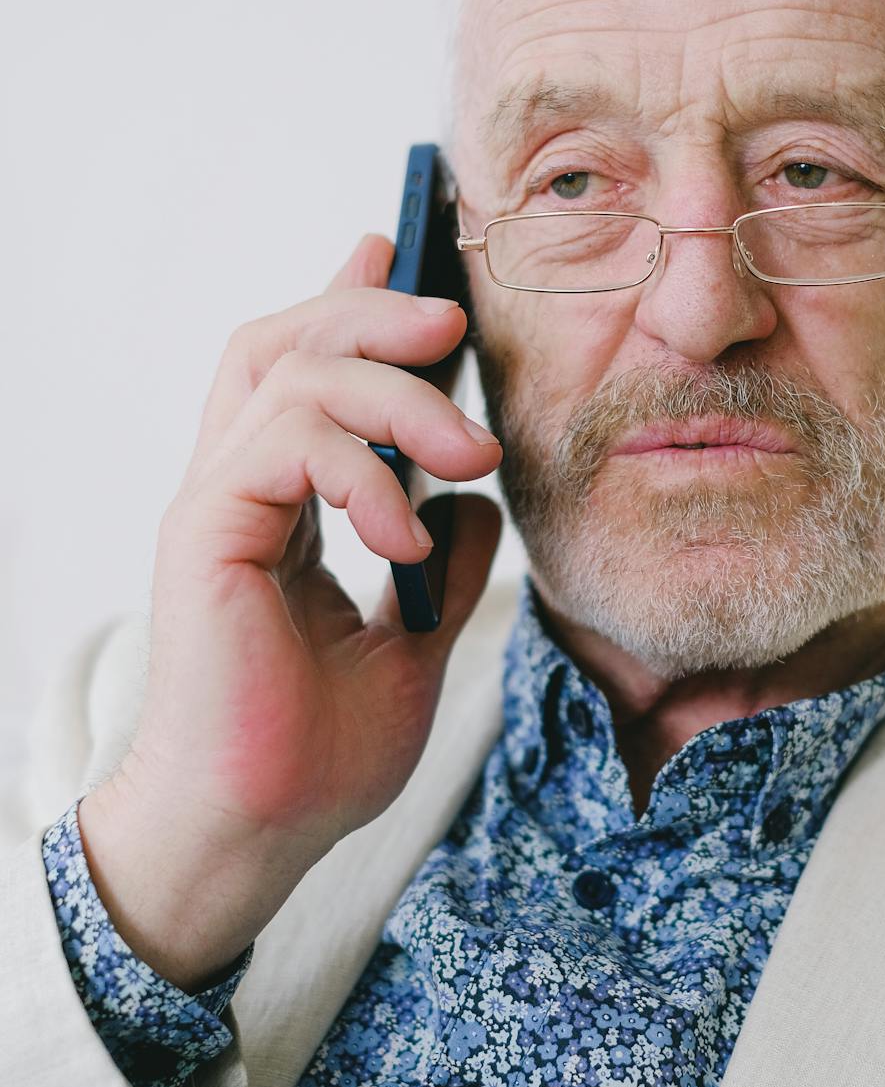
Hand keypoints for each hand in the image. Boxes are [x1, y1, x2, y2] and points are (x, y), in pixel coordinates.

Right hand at [77, 235, 502, 988]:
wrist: (257, 834)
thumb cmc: (316, 756)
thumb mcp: (414, 647)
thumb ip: (444, 569)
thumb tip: (477, 503)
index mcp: (279, 509)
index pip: (304, 377)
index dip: (349, 303)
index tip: (401, 251)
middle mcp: (239, 491)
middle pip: (287, 344)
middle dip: (373, 311)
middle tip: (455, 320)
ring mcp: (216, 508)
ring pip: (291, 376)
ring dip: (396, 397)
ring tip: (469, 455)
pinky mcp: (205, 534)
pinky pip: (281, 444)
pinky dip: (359, 473)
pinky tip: (402, 536)